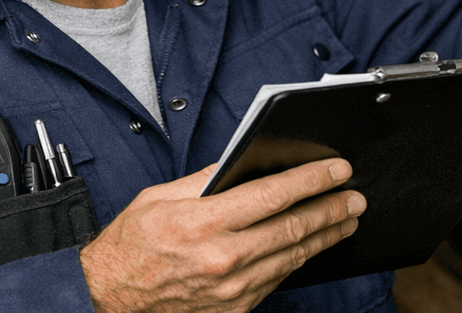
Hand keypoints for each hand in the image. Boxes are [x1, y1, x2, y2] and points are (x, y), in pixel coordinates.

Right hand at [80, 158, 364, 312]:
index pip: (272, 195)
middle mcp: (222, 259)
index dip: (311, 180)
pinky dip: (298, 260)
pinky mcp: (233, 310)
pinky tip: (311, 246)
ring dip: (324, 236)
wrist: (106, 299)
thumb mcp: (159, 198)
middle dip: (330, 209)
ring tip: (346, 219)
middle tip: (355, 196)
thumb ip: (205, 181)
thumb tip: (242, 162)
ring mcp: (231, 290)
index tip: (337, 169)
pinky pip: (275, 280)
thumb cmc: (129, 247)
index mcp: (203, 224)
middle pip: (292, 228)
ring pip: (292, 257)